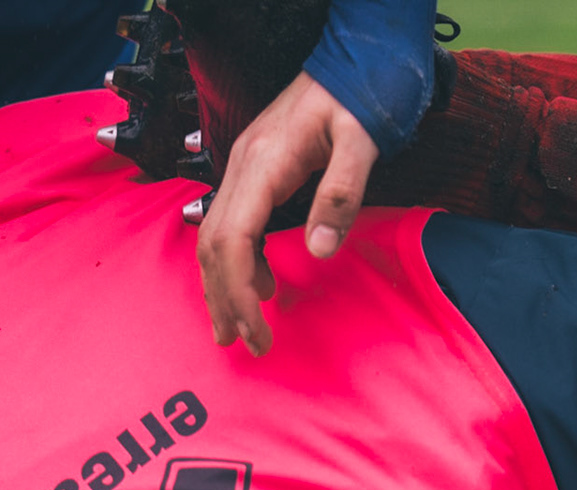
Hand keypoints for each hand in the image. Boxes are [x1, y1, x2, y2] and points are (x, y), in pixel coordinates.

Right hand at [198, 71, 379, 355]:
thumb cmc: (362, 95)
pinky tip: (264, 286)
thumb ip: (341, 194)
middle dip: (224, 299)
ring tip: (241, 329)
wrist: (357, 57)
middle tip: (244, 345)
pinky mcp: (257, 170)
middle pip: (213, 244)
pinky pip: (235, 223)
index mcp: (263, 163)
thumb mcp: (363, 141)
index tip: (257, 332)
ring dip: (225, 285)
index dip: (238, 292)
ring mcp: (245, 167)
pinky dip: (243, 261)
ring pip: (216, 235)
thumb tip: (318, 250)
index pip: (232, 240)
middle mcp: (242, 165)